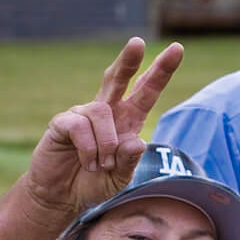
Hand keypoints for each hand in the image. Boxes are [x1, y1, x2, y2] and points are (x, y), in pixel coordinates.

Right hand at [24, 37, 182, 225]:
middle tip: (137, 43)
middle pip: (119, 78)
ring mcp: (83, 114)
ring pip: (101, 112)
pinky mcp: (63, 123)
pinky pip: (80, 126)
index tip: (177, 49)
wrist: (62, 197)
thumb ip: (129, 162)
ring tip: (100, 165)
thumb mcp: (120, 178)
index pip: (147, 91)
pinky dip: (88, 148)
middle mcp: (107, 112)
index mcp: (128, 120)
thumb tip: (137, 142)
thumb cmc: (95, 183)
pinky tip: (86, 162)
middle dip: (129, 60)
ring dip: (106, 144)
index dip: (161, 71)